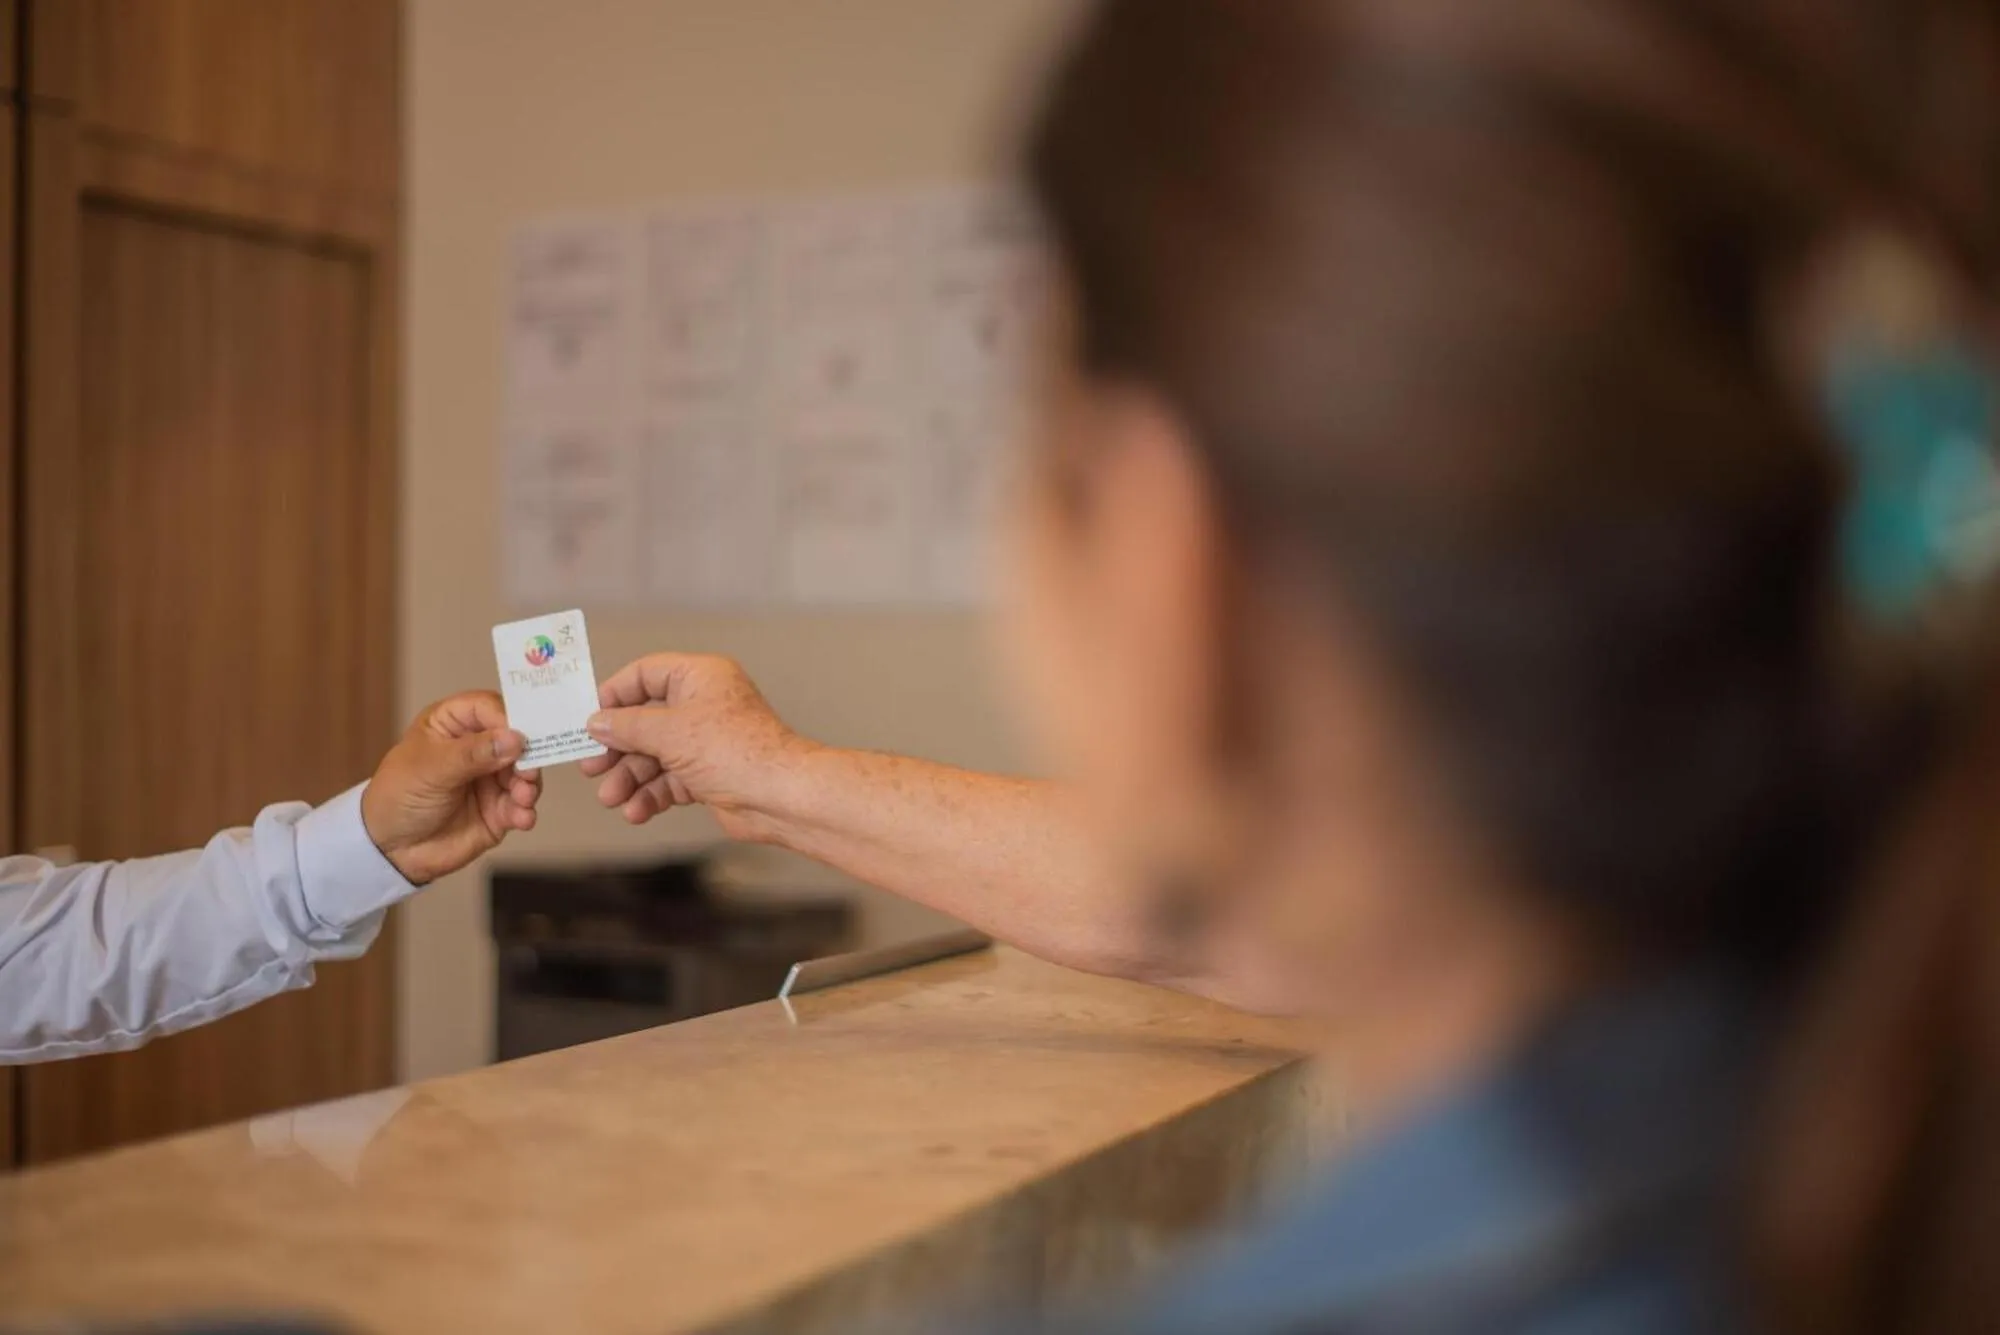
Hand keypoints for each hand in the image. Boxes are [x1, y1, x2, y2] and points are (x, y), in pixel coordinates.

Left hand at [361, 691, 542, 883]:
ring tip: (522, 798)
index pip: (489, 708)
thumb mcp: (429, 769)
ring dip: (529, 784)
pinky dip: (526, 810)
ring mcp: (490, 779)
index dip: (508, 718)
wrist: (390, 851)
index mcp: (453, 724)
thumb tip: (515, 739)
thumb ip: (472, 754)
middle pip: (516, 739)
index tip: (521, 737)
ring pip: (525, 772)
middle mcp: (477, 747)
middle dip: (527, 755)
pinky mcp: (499, 810)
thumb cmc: (398, 797)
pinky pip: (522, 805)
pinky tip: (521, 818)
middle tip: (527, 772)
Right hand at [581, 653, 815, 840]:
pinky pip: (671, 780)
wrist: (780, 796)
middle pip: (646, 720)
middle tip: (591, 767)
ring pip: (655, 755)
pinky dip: (652, 795)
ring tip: (611, 798)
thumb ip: (628, 726)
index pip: (646, 674)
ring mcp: (707, 741)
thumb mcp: (670, 732)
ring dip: (630, 778)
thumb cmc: (734, 751)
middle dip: (617, 748)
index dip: (615, 695)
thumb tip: (597, 721)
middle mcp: (703, 704)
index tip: (588, 719)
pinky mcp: (709, 774)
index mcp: (699, 677)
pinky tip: (636, 811)